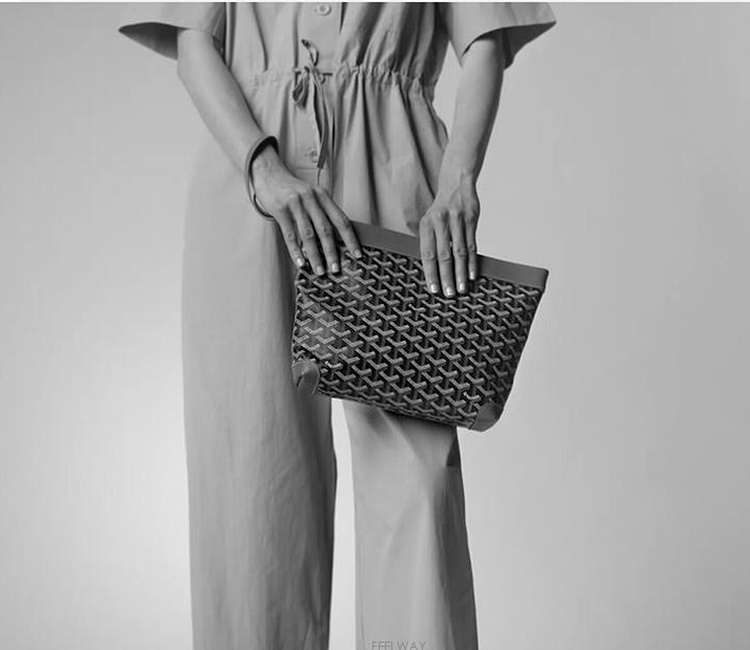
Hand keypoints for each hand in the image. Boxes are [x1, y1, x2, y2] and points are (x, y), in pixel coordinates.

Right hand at [252, 152, 361, 273]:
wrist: (269, 174)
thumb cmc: (293, 191)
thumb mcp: (312, 196)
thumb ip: (322, 213)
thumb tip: (334, 241)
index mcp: (323, 197)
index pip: (341, 220)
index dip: (350, 238)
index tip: (357, 254)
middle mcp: (312, 199)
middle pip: (326, 229)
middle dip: (332, 252)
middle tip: (336, 269)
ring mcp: (296, 204)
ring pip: (308, 235)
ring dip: (315, 256)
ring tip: (319, 271)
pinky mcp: (280, 209)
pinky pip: (290, 235)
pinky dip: (296, 251)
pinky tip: (301, 263)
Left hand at [418, 169, 479, 296]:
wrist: (456, 182)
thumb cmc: (441, 208)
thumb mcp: (429, 221)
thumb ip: (430, 242)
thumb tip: (431, 269)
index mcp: (426, 224)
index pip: (427, 253)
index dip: (430, 272)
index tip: (433, 288)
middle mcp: (441, 222)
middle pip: (444, 255)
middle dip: (446, 277)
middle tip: (448, 294)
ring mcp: (457, 221)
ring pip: (460, 252)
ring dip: (461, 273)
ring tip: (462, 288)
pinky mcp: (471, 220)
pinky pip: (472, 245)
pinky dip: (472, 262)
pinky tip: (472, 275)